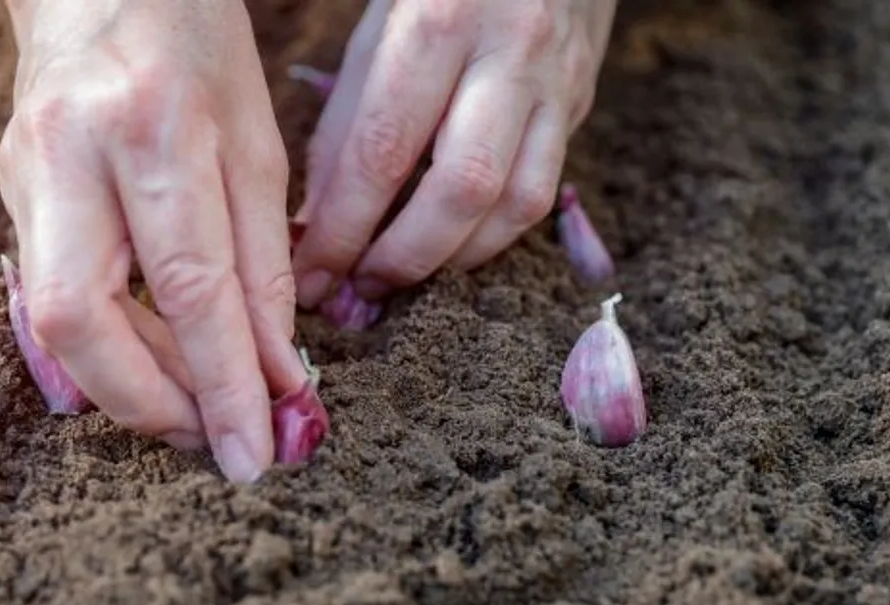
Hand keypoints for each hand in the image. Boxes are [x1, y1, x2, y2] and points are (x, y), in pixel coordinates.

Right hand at [0, 0, 308, 482]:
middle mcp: (70, 156)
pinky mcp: (10, 195)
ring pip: (58, 323)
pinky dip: (112, 344)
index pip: (190, 288)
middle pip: (80, 322)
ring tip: (200, 405)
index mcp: (152, 128)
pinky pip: (54, 297)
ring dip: (134, 382)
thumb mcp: (256, 144)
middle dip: (148, 403)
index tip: (255, 455)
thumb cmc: (196, 46)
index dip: (222, 385)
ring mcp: (23, 176)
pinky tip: (157, 361)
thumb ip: (265, 266)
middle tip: (212, 438)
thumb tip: (276, 377)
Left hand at [291, 0, 618, 306]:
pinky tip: (449, 250)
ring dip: (449, 259)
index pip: (382, 148)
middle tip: (356, 292)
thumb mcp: (380, 16)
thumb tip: (315, 221)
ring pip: (512, 204)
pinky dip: (490, 238)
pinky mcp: (579, 103)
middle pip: (458, 188)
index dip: (342, 227)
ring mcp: (555, 81)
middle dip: (399, 258)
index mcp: (440, 17)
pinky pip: (540, 194)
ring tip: (397, 280)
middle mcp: (508, 51)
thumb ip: (348, 114)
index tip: (310, 275)